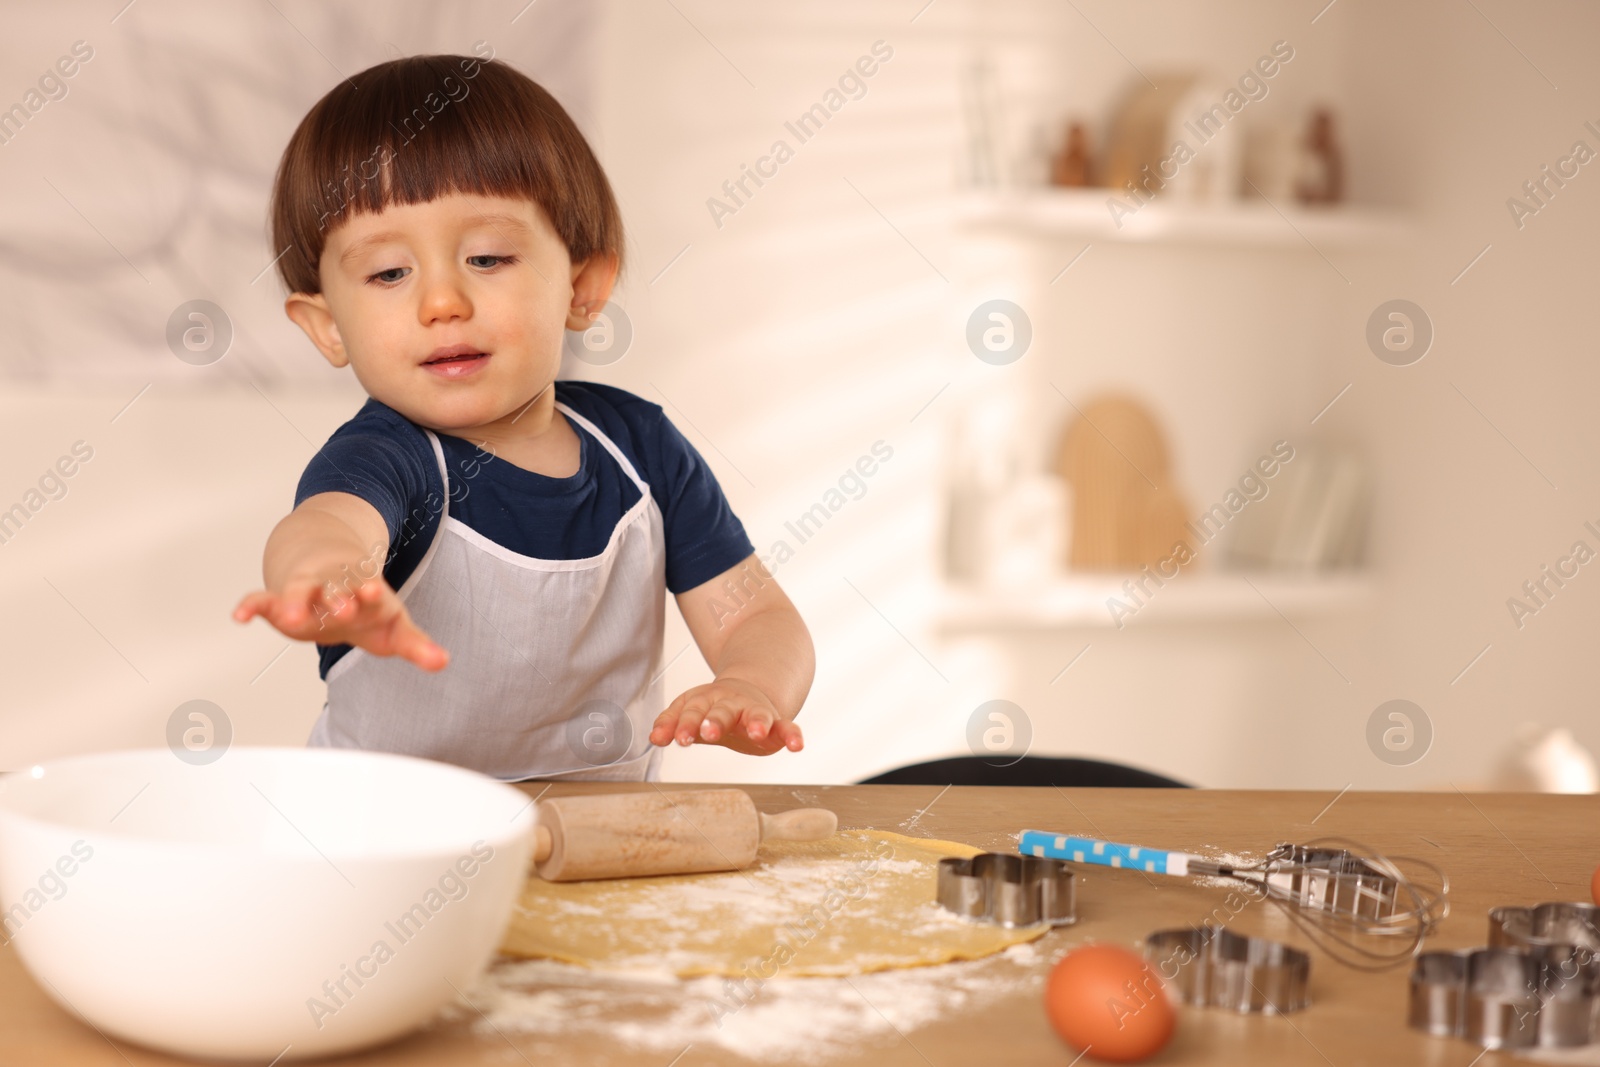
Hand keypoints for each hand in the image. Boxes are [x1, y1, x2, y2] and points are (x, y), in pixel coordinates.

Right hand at [233, 574, 447, 670]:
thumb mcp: (393, 626)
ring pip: (299, 591)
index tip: (374, 592)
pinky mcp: (280, 598)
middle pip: (335, 591)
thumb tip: (444, 662)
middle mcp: (335, 589)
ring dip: (295, 601)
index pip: (370, 593)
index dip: (371, 593)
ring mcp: (307, 591)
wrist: (332, 568)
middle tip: (342, 607)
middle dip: (339, 599)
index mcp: (366, 594)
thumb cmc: (366, 605)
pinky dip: (250, 605)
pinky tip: (238, 616)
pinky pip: (261, 598)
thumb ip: (416, 645)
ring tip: (290, 616)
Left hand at [650, 676, 803, 755]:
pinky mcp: (776, 723)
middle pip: (723, 711)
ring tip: (756, 732)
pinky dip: (793, 734)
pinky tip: (797, 746)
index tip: (677, 738)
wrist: (749, 690)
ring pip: (756, 714)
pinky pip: (787, 727)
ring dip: (757, 722)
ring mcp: (755, 711)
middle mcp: (732, 704)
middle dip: (716, 721)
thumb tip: (653, 738)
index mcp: (707, 700)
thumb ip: (671, 723)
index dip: (684, 724)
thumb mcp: (690, 710)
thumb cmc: (714, 707)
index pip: (693, 712)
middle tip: (709, 732)